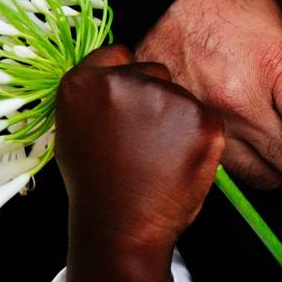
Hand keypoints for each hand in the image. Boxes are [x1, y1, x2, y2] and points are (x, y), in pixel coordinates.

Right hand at [55, 43, 224, 246]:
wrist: (122, 227)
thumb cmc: (99, 185)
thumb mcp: (76, 130)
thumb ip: (96, 96)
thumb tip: (117, 77)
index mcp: (84, 83)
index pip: (117, 55)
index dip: (126, 79)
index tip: (128, 104)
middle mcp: (123, 82)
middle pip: (154, 70)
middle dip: (154, 98)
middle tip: (144, 140)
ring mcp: (164, 97)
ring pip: (181, 95)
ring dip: (177, 119)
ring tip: (158, 157)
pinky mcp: (201, 118)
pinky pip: (205, 119)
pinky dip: (199, 138)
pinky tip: (178, 162)